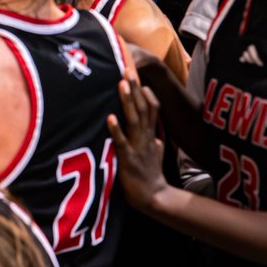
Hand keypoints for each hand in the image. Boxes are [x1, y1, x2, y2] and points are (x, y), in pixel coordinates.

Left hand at [107, 78, 167, 211]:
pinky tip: (109, 117)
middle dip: (135, 88)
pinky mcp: (129, 160)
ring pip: (134, 120)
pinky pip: (122, 142)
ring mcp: (138, 148)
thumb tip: (156, 133)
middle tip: (127, 69)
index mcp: (152, 135)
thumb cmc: (150, 175)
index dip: (146, 93)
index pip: (153, 109)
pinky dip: (116, 129)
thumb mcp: (156, 154)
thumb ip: (155, 141)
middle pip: (143, 108)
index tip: (138, 77)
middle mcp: (147, 138)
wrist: (154, 197)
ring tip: (121, 84)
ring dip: (128, 102)